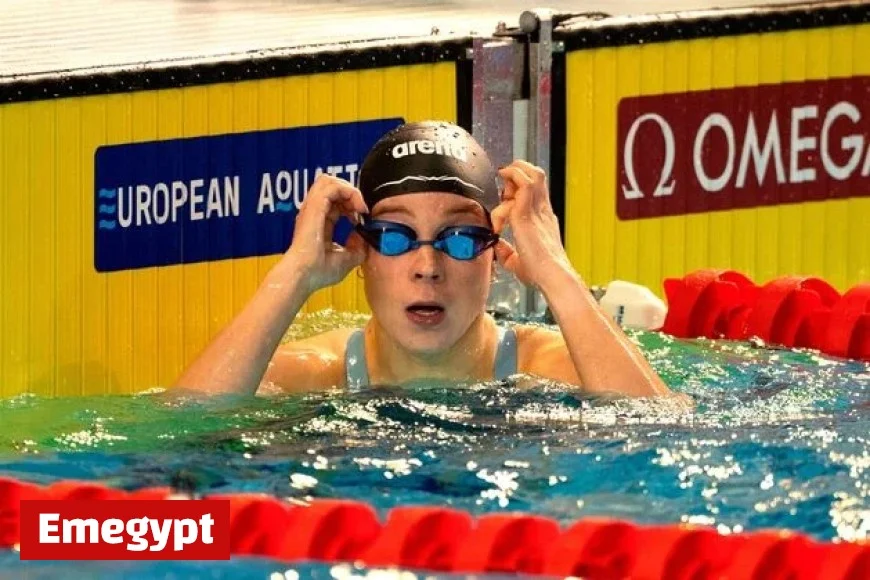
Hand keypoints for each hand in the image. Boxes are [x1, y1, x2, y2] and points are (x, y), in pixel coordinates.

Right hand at [284, 174, 368, 293]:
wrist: (304, 276)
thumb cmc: (318, 272)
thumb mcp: (346, 259)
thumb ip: (357, 247)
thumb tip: (366, 238)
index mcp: (319, 221)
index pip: (336, 201)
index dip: (352, 204)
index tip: (362, 220)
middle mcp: (314, 212)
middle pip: (332, 186)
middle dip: (351, 194)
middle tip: (361, 211)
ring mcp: (312, 208)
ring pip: (329, 180)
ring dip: (349, 190)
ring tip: (359, 207)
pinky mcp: (314, 207)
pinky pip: (332, 186)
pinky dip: (349, 192)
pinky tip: (357, 208)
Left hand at [490, 160, 573, 287]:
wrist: (551, 274)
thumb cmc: (541, 273)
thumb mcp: (518, 261)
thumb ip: (507, 252)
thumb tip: (497, 247)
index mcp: (542, 220)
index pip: (535, 192)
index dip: (519, 187)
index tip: (505, 196)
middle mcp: (542, 210)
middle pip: (536, 176)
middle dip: (519, 172)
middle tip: (504, 183)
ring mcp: (536, 210)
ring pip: (532, 174)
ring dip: (515, 172)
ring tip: (503, 178)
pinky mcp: (526, 213)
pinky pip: (519, 186)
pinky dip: (507, 187)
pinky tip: (499, 203)